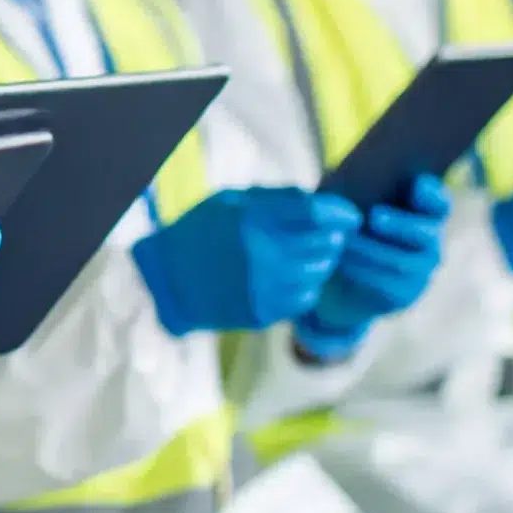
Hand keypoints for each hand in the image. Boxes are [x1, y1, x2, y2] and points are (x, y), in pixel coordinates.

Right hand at [130, 187, 361, 335]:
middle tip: (328, 235)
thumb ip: (277, 199)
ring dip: (320, 262)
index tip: (349, 216)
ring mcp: (264, 288)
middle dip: (334, 238)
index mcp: (252, 220)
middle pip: (326, 244)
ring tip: (302, 256)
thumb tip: (325, 205)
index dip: (342, 213)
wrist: (164, 280)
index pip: (317, 214)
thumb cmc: (199, 232)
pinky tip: (287, 278)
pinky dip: (305, 286)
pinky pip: (305, 298)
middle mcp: (262, 255)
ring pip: (320, 273)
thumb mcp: (230, 201)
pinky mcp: (263, 313)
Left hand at [294, 175, 450, 360]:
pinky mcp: (406, 294)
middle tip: (375, 217)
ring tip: (345, 241)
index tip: (416, 183)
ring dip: (371, 250)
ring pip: (404, 261)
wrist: (338, 272)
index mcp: (422, 212)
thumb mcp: (350, 201)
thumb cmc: (346, 223)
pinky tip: (341, 262)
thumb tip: (351, 173)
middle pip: (427, 232)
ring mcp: (421, 269)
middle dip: (402, 224)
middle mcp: (430, 240)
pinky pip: (388, 284)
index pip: (439, 202)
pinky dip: (363, 272)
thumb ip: (357, 185)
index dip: (433, 193)